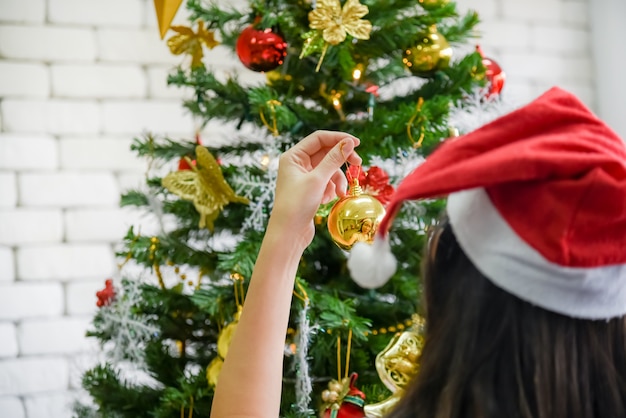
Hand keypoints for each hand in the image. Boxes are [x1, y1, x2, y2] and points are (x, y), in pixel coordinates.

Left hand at [269, 130, 360, 247]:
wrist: (288, 234)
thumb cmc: (297, 205)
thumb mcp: (318, 180)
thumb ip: (334, 159)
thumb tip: (349, 142)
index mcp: (293, 156)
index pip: (319, 138)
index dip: (339, 138)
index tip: (357, 143)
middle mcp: (297, 164)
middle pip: (326, 153)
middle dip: (342, 161)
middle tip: (359, 165)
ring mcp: (304, 178)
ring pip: (329, 170)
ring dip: (338, 180)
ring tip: (340, 193)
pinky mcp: (310, 190)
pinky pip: (327, 182)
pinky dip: (332, 189)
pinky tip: (328, 200)